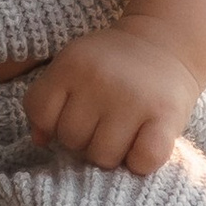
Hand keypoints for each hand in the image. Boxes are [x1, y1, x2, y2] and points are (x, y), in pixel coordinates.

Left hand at [25, 22, 200, 175]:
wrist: (165, 42)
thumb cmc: (112, 63)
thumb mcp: (73, 65)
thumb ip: (50, 98)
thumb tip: (39, 140)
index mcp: (72, 63)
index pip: (40, 113)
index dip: (52, 123)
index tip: (72, 116)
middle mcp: (99, 79)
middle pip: (71, 140)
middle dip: (83, 140)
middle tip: (102, 125)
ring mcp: (133, 99)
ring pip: (103, 157)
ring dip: (111, 155)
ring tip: (122, 134)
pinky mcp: (166, 117)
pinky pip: (142, 162)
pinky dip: (140, 163)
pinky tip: (142, 144)